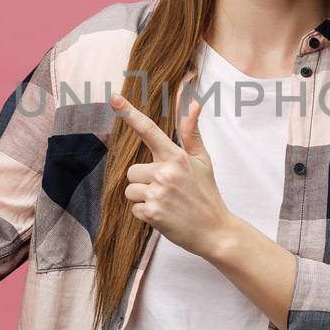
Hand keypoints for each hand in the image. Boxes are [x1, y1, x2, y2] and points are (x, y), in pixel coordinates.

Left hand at [111, 89, 238, 260]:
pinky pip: (134, 208)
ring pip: (130, 190)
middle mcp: (165, 172)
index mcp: (177, 157)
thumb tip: (194, 104)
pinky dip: (145, 213)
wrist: (215, 230)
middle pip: (132, 170)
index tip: (114, 98)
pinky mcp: (152, 213)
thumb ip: (191, 133)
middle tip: (166, 190)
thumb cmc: (207, 193)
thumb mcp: (203, 160)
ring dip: (142, 198)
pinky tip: (164, 215)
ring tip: (165, 202)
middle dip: (143, 180)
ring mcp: (158, 193)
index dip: (130, 113)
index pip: (149, 130)